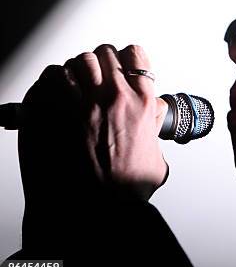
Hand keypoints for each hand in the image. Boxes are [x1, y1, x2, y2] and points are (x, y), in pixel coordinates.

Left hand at [19, 44, 167, 206]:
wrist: (92, 213)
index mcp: (140, 105)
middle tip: (95, 76)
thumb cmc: (123, 192)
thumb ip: (156, 128)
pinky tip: (53, 95)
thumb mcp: (156, 158)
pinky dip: (50, 82)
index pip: (135, 56)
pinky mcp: (51, 112)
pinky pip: (48, 79)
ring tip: (72, 84)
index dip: (128, 58)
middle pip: (103, 53)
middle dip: (99, 62)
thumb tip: (156, 112)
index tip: (123, 65)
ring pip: (74, 62)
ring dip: (74, 70)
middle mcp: (112, 98)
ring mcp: (79, 104)